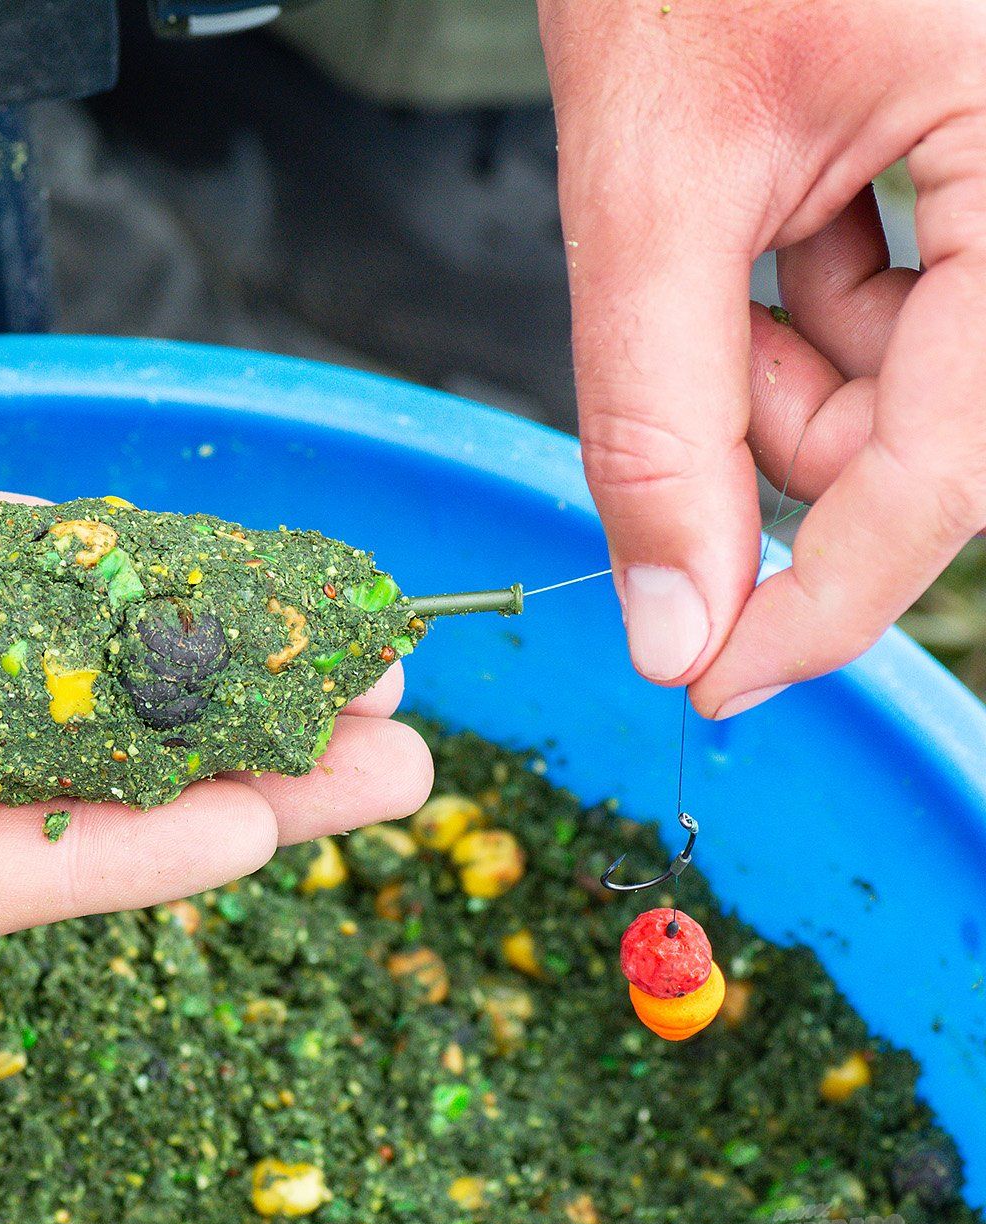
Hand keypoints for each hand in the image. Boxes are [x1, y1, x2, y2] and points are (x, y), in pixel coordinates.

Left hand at [541, 0, 985, 715]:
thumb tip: (678, 626)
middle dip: (784, 437)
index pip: (955, 460)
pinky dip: (803, 311)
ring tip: (720, 233)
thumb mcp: (648, 190)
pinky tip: (757, 218)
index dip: (827, 592)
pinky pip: (912, 306)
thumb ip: (661, 422)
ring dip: (782, 368)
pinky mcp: (982, 167)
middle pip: (939, 430)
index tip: (711, 679)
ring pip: (917, 382)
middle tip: (689, 356)